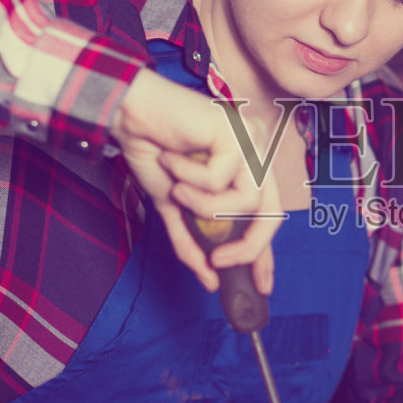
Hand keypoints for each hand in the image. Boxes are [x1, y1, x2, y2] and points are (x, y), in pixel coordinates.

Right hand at [109, 69, 279, 293]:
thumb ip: (192, 240)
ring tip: (178, 189)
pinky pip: (218, 180)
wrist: (131, 115)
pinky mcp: (237, 132)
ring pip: (245, 202)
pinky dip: (189, 178)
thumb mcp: (174, 207)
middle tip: (218, 261)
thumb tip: (209, 280)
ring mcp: (250, 142)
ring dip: (204, 205)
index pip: (266, 217)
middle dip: (247, 247)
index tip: (262, 286)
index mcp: (247, 170)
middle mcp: (256, 155)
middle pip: (271, 213)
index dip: (264, 253)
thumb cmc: (153, 151)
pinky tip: (173, 159)